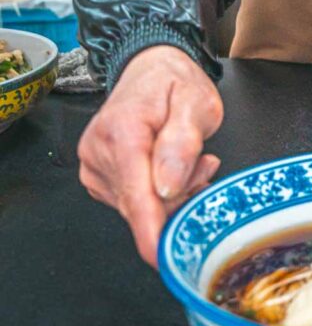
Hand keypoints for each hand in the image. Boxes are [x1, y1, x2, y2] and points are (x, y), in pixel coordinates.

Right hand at [77, 45, 223, 266]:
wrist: (151, 69)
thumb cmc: (174, 83)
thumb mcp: (196, 102)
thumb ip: (183, 143)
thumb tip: (166, 188)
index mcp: (122, 131)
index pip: (135, 192)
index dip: (149, 228)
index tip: (158, 257)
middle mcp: (99, 152)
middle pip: (141, 204)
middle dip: (179, 195)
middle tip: (203, 161)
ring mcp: (94, 167)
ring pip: (140, 207)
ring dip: (172, 193)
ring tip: (187, 158)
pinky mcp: (98, 177)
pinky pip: (134, 202)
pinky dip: (159, 194)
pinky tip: (170, 169)